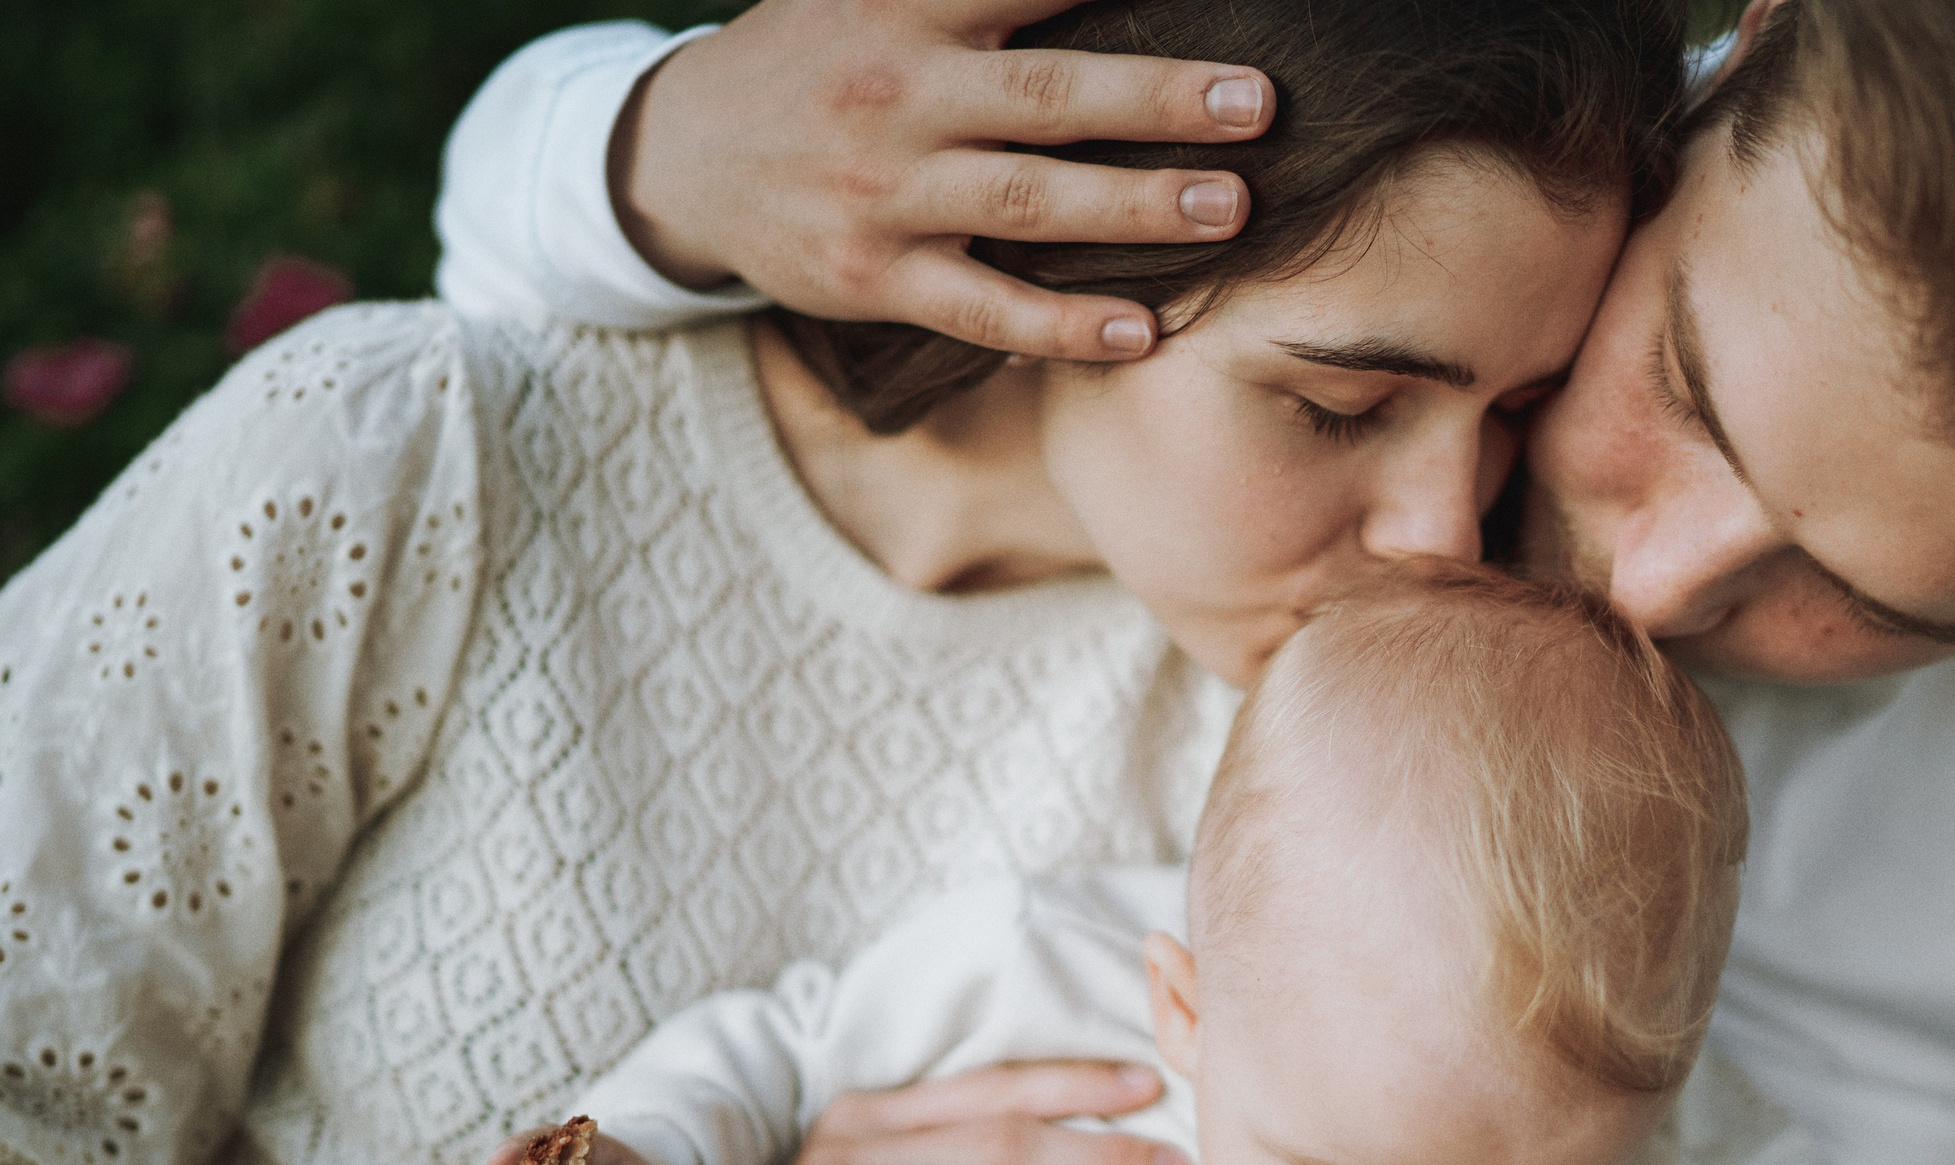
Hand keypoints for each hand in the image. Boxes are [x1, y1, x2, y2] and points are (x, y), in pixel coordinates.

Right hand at [613, 0, 1274, 358]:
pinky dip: (1062, 324)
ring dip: (1136, 207)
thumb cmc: (814, 60)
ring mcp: (886, 193)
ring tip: (1229, 207)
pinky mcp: (875, 278)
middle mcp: (899, 94)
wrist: (683, 154)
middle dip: (1160, 99)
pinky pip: (983, 309)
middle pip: (1048, 96)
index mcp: (906, 8)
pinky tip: (1140, 330)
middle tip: (1258, 104)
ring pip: (1028, 203)